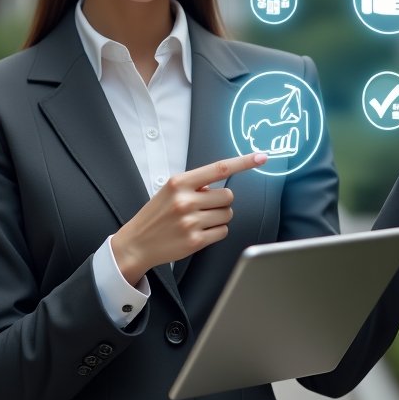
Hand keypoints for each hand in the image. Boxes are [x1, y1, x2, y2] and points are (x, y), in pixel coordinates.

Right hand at [111, 152, 266, 283]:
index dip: (243, 162)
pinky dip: (215, 232)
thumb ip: (195, 184)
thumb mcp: (169, 190)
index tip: (261, 157)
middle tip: (204, 206)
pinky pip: (222, 232)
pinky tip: (199, 232)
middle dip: (221, 201)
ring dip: (219, 217)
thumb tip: (220, 184)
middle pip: (228, 196)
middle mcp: (186, 200)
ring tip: (199, 220)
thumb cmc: (156, 214)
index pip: (219, 168)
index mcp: (179, 182)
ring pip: (227, 214)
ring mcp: (191, 221)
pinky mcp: (195, 240)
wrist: (137, 242)